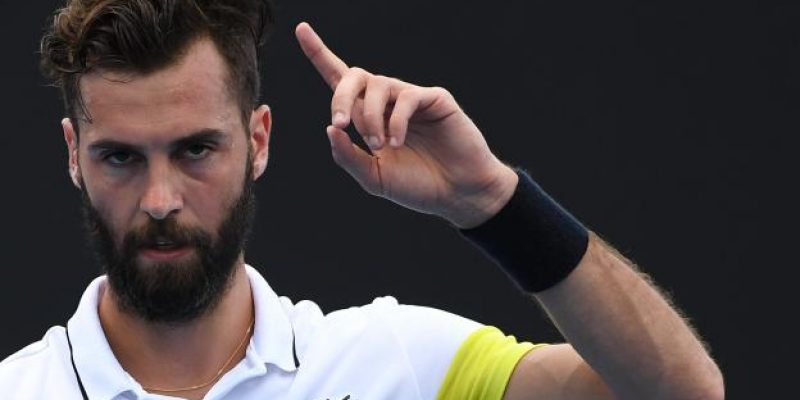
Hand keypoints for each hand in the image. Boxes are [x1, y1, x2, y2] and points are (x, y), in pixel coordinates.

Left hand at [295, 22, 517, 227]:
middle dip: (339, 97)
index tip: (301, 29)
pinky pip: (406, 97)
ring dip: (371, 117)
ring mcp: (410, 98)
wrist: (457, 194)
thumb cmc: (418, 186)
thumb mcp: (374, 178)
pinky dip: (395, 121)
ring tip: (382, 147)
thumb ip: (348, 157)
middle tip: (341, 124)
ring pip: (378, 85)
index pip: (340, 80)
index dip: (319, 54)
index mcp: (369, 117)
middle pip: (354, 76)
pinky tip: (397, 142)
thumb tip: (330, 129)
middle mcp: (387, 101)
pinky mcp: (434, 98)